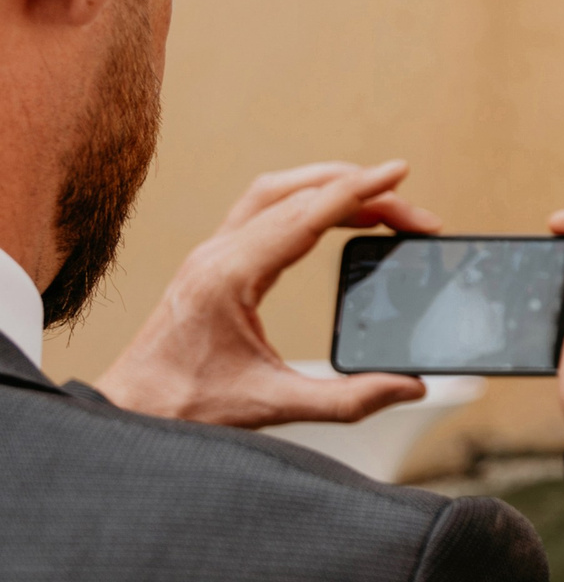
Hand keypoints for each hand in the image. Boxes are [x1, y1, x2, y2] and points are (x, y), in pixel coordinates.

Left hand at [97, 161, 436, 427]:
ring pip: (277, 191)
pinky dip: (305, 201)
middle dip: (362, 192)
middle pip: (299, 194)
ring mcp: (212, 252)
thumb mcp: (275, 405)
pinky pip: (262, 209)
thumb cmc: (187, 405)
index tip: (399, 171)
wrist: (132, 410)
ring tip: (381, 205)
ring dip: (330, 186)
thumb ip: (349, 400)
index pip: (307, 213)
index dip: (359, 190)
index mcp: (232, 276)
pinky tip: (332, 219)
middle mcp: (219, 253)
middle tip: (413, 214)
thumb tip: (409, 386)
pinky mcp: (213, 261)